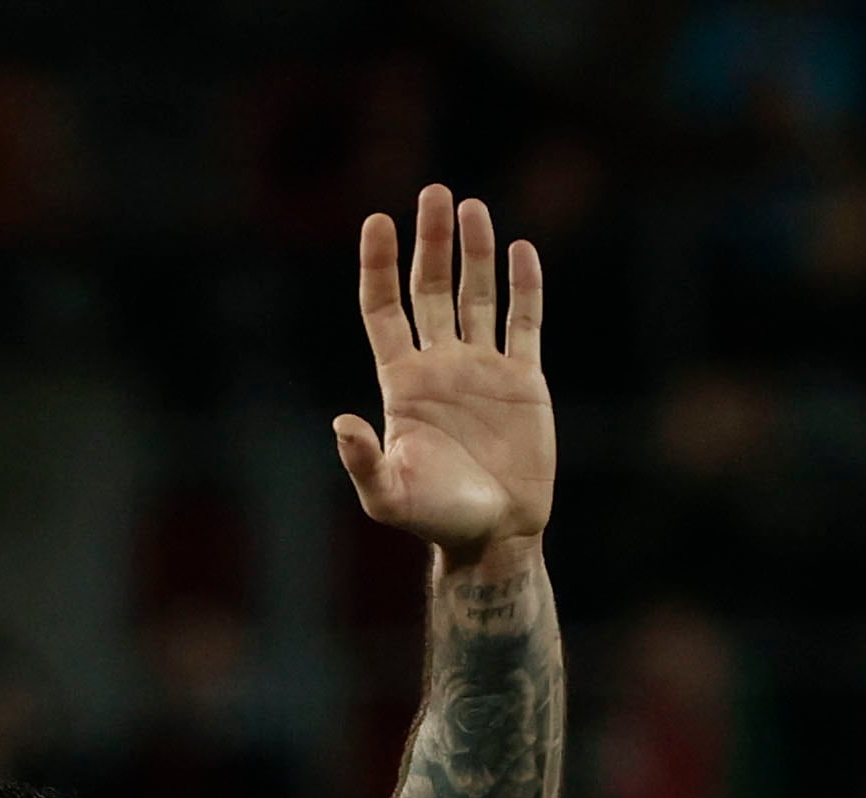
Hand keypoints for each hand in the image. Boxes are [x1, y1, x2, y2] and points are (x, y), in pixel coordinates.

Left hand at [334, 186, 552, 550]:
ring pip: (476, 295)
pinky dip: (524, 286)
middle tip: (435, 194)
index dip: (379, 265)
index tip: (378, 221)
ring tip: (472, 208)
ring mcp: (483, 369)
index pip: (384, 309)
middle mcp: (440, 365)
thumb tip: (341, 424)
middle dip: (431, 242)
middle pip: (430, 289)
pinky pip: (524, 323)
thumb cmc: (436, 519)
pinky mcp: (524, 380)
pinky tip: (521, 250)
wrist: (495, 535)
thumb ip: (363, 460)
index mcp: (403, 381)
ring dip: (475, 252)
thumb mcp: (388, 495)